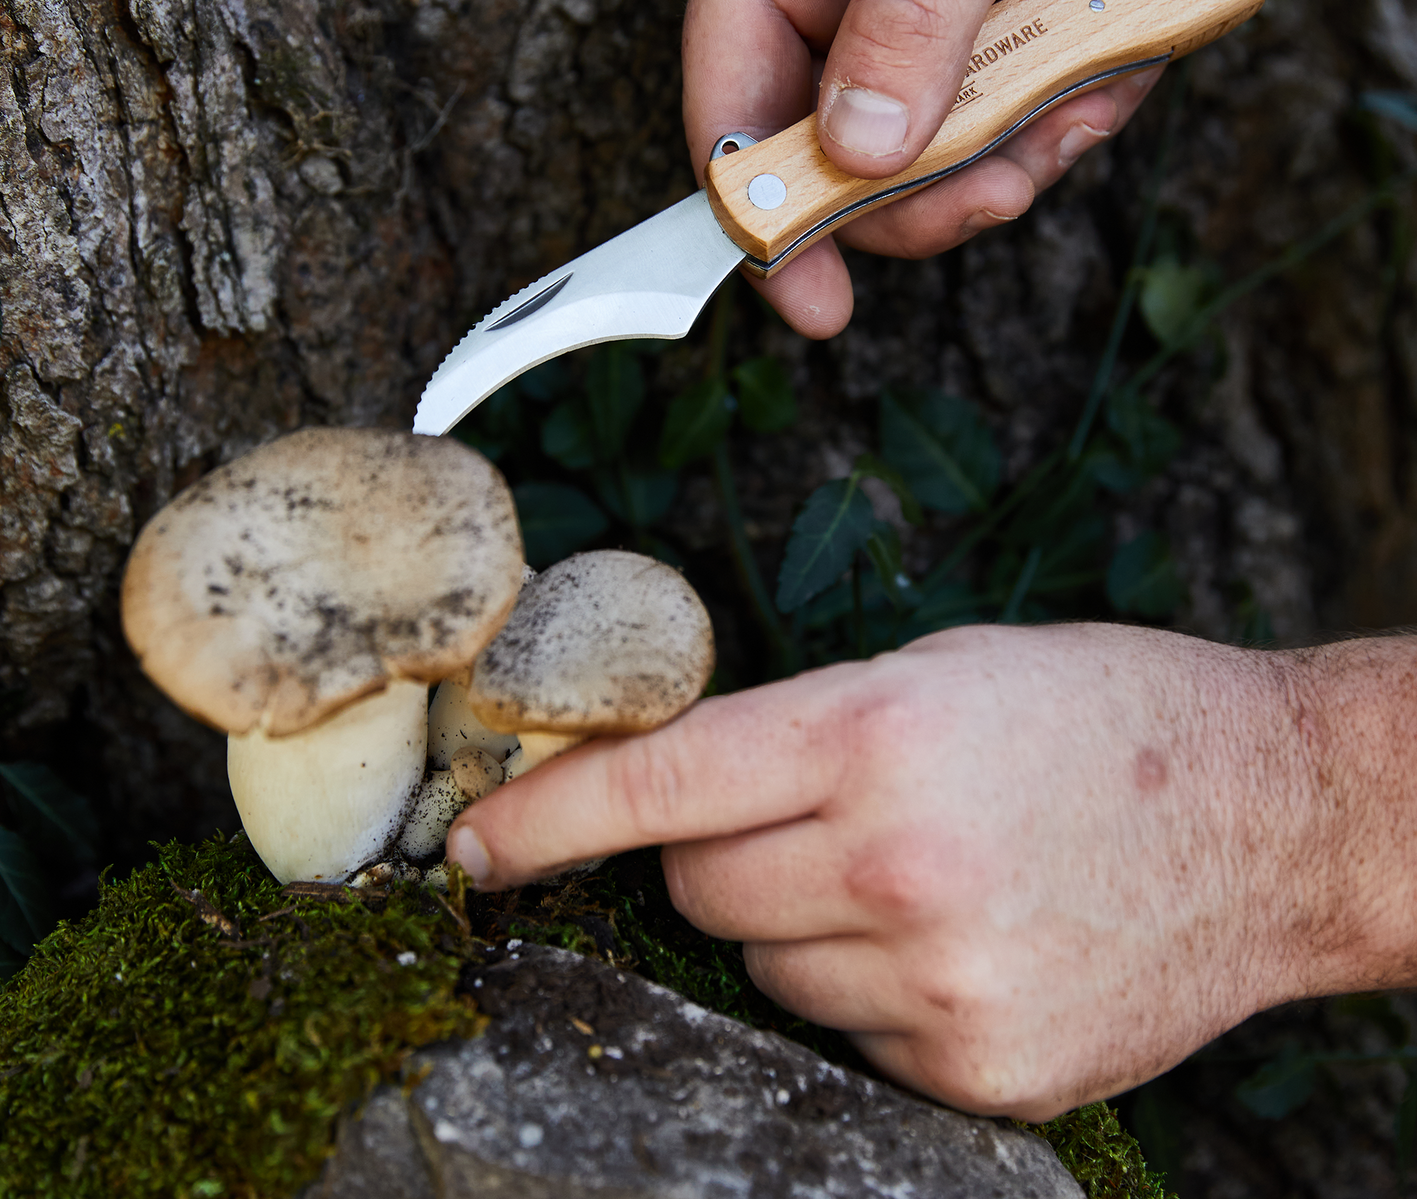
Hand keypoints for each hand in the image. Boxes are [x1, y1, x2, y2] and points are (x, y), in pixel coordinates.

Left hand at [449, 624, 1410, 1118]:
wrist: (1272, 814)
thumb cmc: (1098, 711)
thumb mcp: (933, 672)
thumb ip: (792, 736)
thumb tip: (668, 798)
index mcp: (875, 734)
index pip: (656, 785)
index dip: (543, 817)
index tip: (471, 848)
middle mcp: (895, 864)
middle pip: (694, 888)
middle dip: (716, 855)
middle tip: (808, 819)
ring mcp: (941, 983)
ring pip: (763, 965)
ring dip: (797, 924)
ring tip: (911, 876)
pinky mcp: (981, 1070)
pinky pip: (846, 1034)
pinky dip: (869, 990)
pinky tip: (958, 941)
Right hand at [683, 0, 1348, 337]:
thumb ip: (918, 8)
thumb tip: (863, 150)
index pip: (730, 107)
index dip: (764, 217)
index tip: (817, 307)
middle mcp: (812, 10)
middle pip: (827, 170)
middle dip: (923, 197)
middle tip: (1006, 189)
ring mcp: (884, 50)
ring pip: (916, 177)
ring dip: (1007, 164)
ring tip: (1083, 94)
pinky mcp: (955, 70)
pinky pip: (992, 151)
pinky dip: (1053, 135)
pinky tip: (1098, 72)